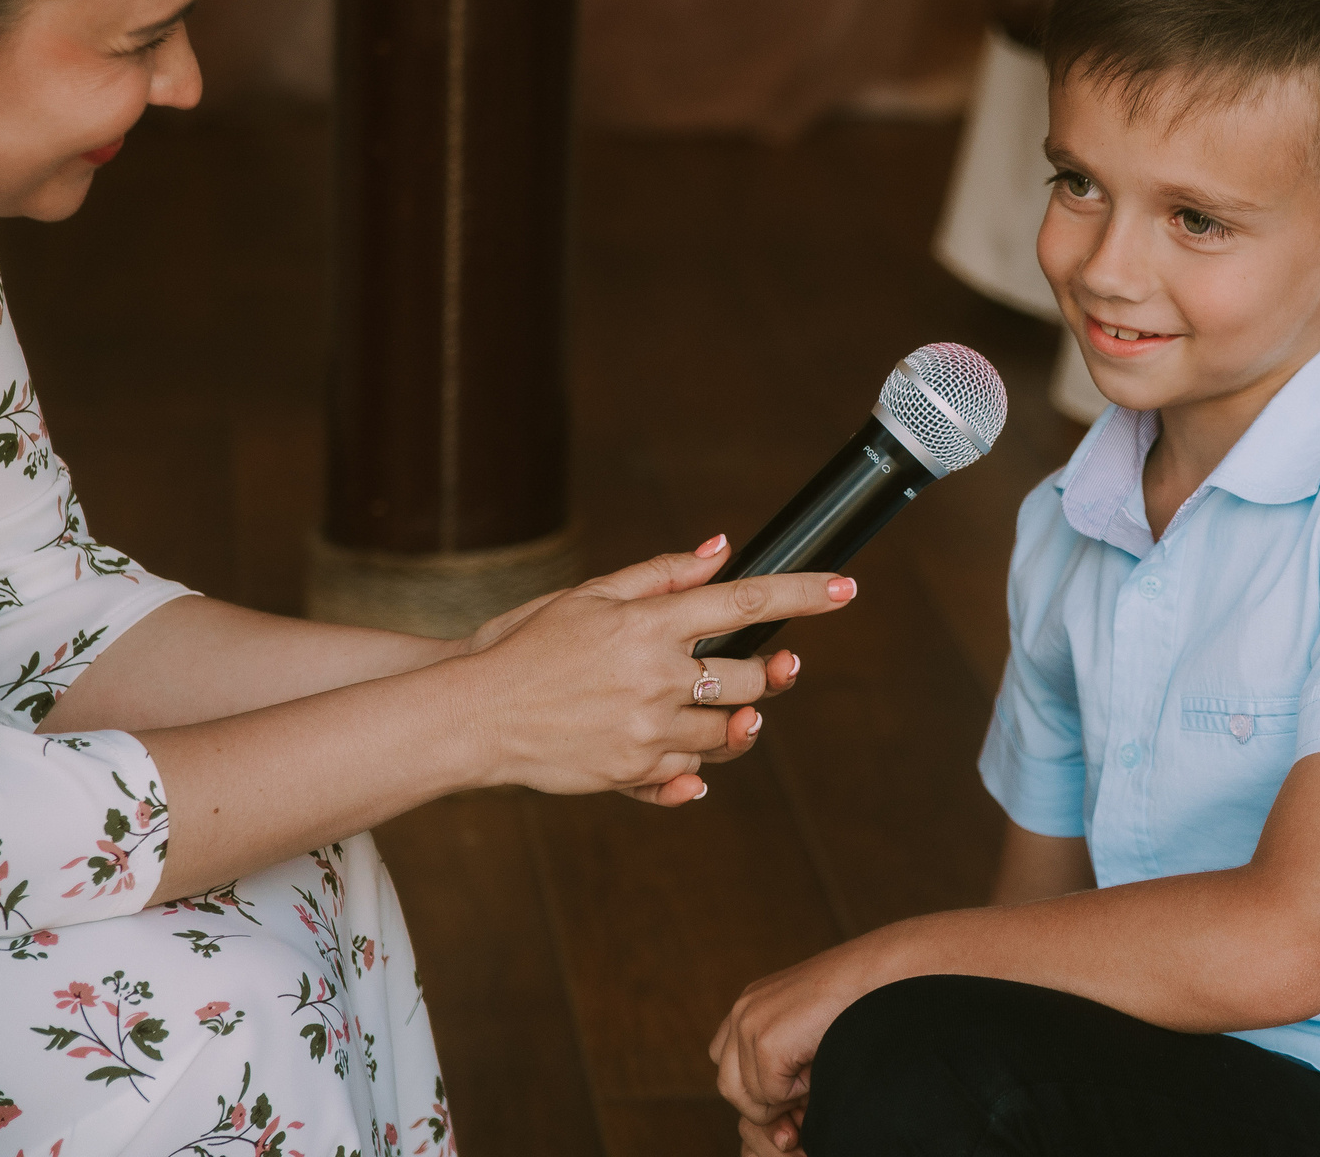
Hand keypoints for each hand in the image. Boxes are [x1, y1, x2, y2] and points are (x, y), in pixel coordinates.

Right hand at [449, 582, 791, 804]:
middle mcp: (657, 676)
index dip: (804, 595)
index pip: (747, 603)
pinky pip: (692, 771)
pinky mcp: (633, 771)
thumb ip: (662, 575)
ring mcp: (648, 728)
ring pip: (729, 729)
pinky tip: (690, 750)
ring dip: (738, 717)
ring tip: (730, 706)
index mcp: (650, 624)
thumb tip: (721, 549)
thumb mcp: (590, 596)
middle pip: (749, 676)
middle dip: (768, 673)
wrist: (472, 715)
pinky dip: (699, 760)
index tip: (847, 589)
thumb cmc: (528, 645)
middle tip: (775, 667)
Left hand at [712, 945, 883, 1152]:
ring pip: (747, 1097)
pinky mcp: (766, 1041)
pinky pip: (771, 1095)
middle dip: (764, 1104)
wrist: (877, 973)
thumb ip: (779, 1063)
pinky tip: (818, 1061)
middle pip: (729, 1086)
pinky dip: (797, 1092)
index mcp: (749, 1006)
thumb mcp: (804, 1029)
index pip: (729, 1067)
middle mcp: (741, 1011)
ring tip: (812, 1071)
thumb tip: (776, 1128)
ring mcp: (749, 1024)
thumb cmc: (852, 1002)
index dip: (757, 1090)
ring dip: (781, 1099)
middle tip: (802, 1098)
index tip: (791, 1097)